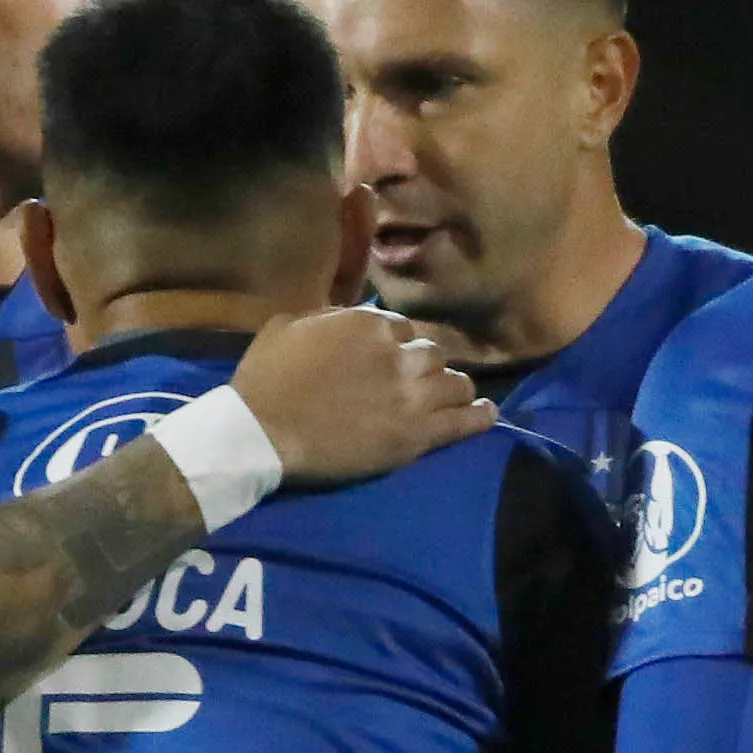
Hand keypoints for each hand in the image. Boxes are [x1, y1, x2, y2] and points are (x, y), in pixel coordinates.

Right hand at [233, 298, 488, 485]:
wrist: (264, 432)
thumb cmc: (266, 379)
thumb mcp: (287, 325)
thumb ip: (325, 317)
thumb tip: (344, 317)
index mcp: (371, 323)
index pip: (405, 328)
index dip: (398, 346)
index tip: (389, 361)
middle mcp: (401, 354)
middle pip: (433, 354)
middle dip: (425, 367)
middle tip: (414, 384)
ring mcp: (414, 395)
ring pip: (457, 383)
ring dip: (452, 389)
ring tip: (450, 399)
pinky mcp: (418, 435)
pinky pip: (464, 421)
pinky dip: (480, 416)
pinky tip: (488, 414)